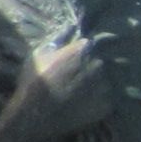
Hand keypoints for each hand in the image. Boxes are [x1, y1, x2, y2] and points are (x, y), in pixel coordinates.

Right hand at [8, 34, 125, 141]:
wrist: (34, 115)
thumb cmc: (33, 81)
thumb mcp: (39, 54)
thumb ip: (58, 39)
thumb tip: (72, 26)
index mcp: (83, 49)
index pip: (90, 46)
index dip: (81, 55)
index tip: (73, 62)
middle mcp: (98, 64)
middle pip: (99, 64)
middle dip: (90, 70)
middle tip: (75, 81)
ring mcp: (105, 85)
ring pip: (104, 82)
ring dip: (95, 86)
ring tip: (79, 95)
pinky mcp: (107, 105)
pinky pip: (106, 101)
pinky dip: (98, 103)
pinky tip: (82, 107)